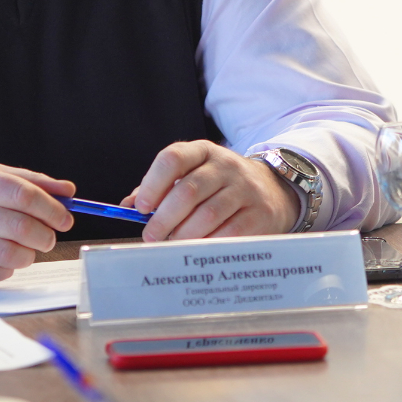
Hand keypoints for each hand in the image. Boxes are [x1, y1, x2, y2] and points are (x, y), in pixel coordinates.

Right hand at [0, 161, 74, 281]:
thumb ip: (27, 180)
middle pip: (20, 226)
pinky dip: (7, 269)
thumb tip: (68, 192)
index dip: (52, 209)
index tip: (66, 217)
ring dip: (29, 255)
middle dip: (45, 235)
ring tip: (29, 249)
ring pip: (8, 253)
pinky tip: (6, 260)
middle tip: (50, 236)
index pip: (24, 195)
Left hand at [123, 141, 301, 240]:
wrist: (273, 190)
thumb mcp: (193, 175)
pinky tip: (198, 248)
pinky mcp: (259, 213)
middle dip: (164, 219)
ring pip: (207, 214)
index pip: (173, 158)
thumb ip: (161, 188)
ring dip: (183, 234)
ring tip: (173, 244)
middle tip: (152, 236)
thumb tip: (127, 205)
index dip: (153, 184)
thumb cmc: (221, 187)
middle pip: (188, 190)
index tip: (141, 208)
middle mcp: (226, 166)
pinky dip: (208, 244)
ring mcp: (245, 188)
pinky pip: (229, 232)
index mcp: (204, 152)